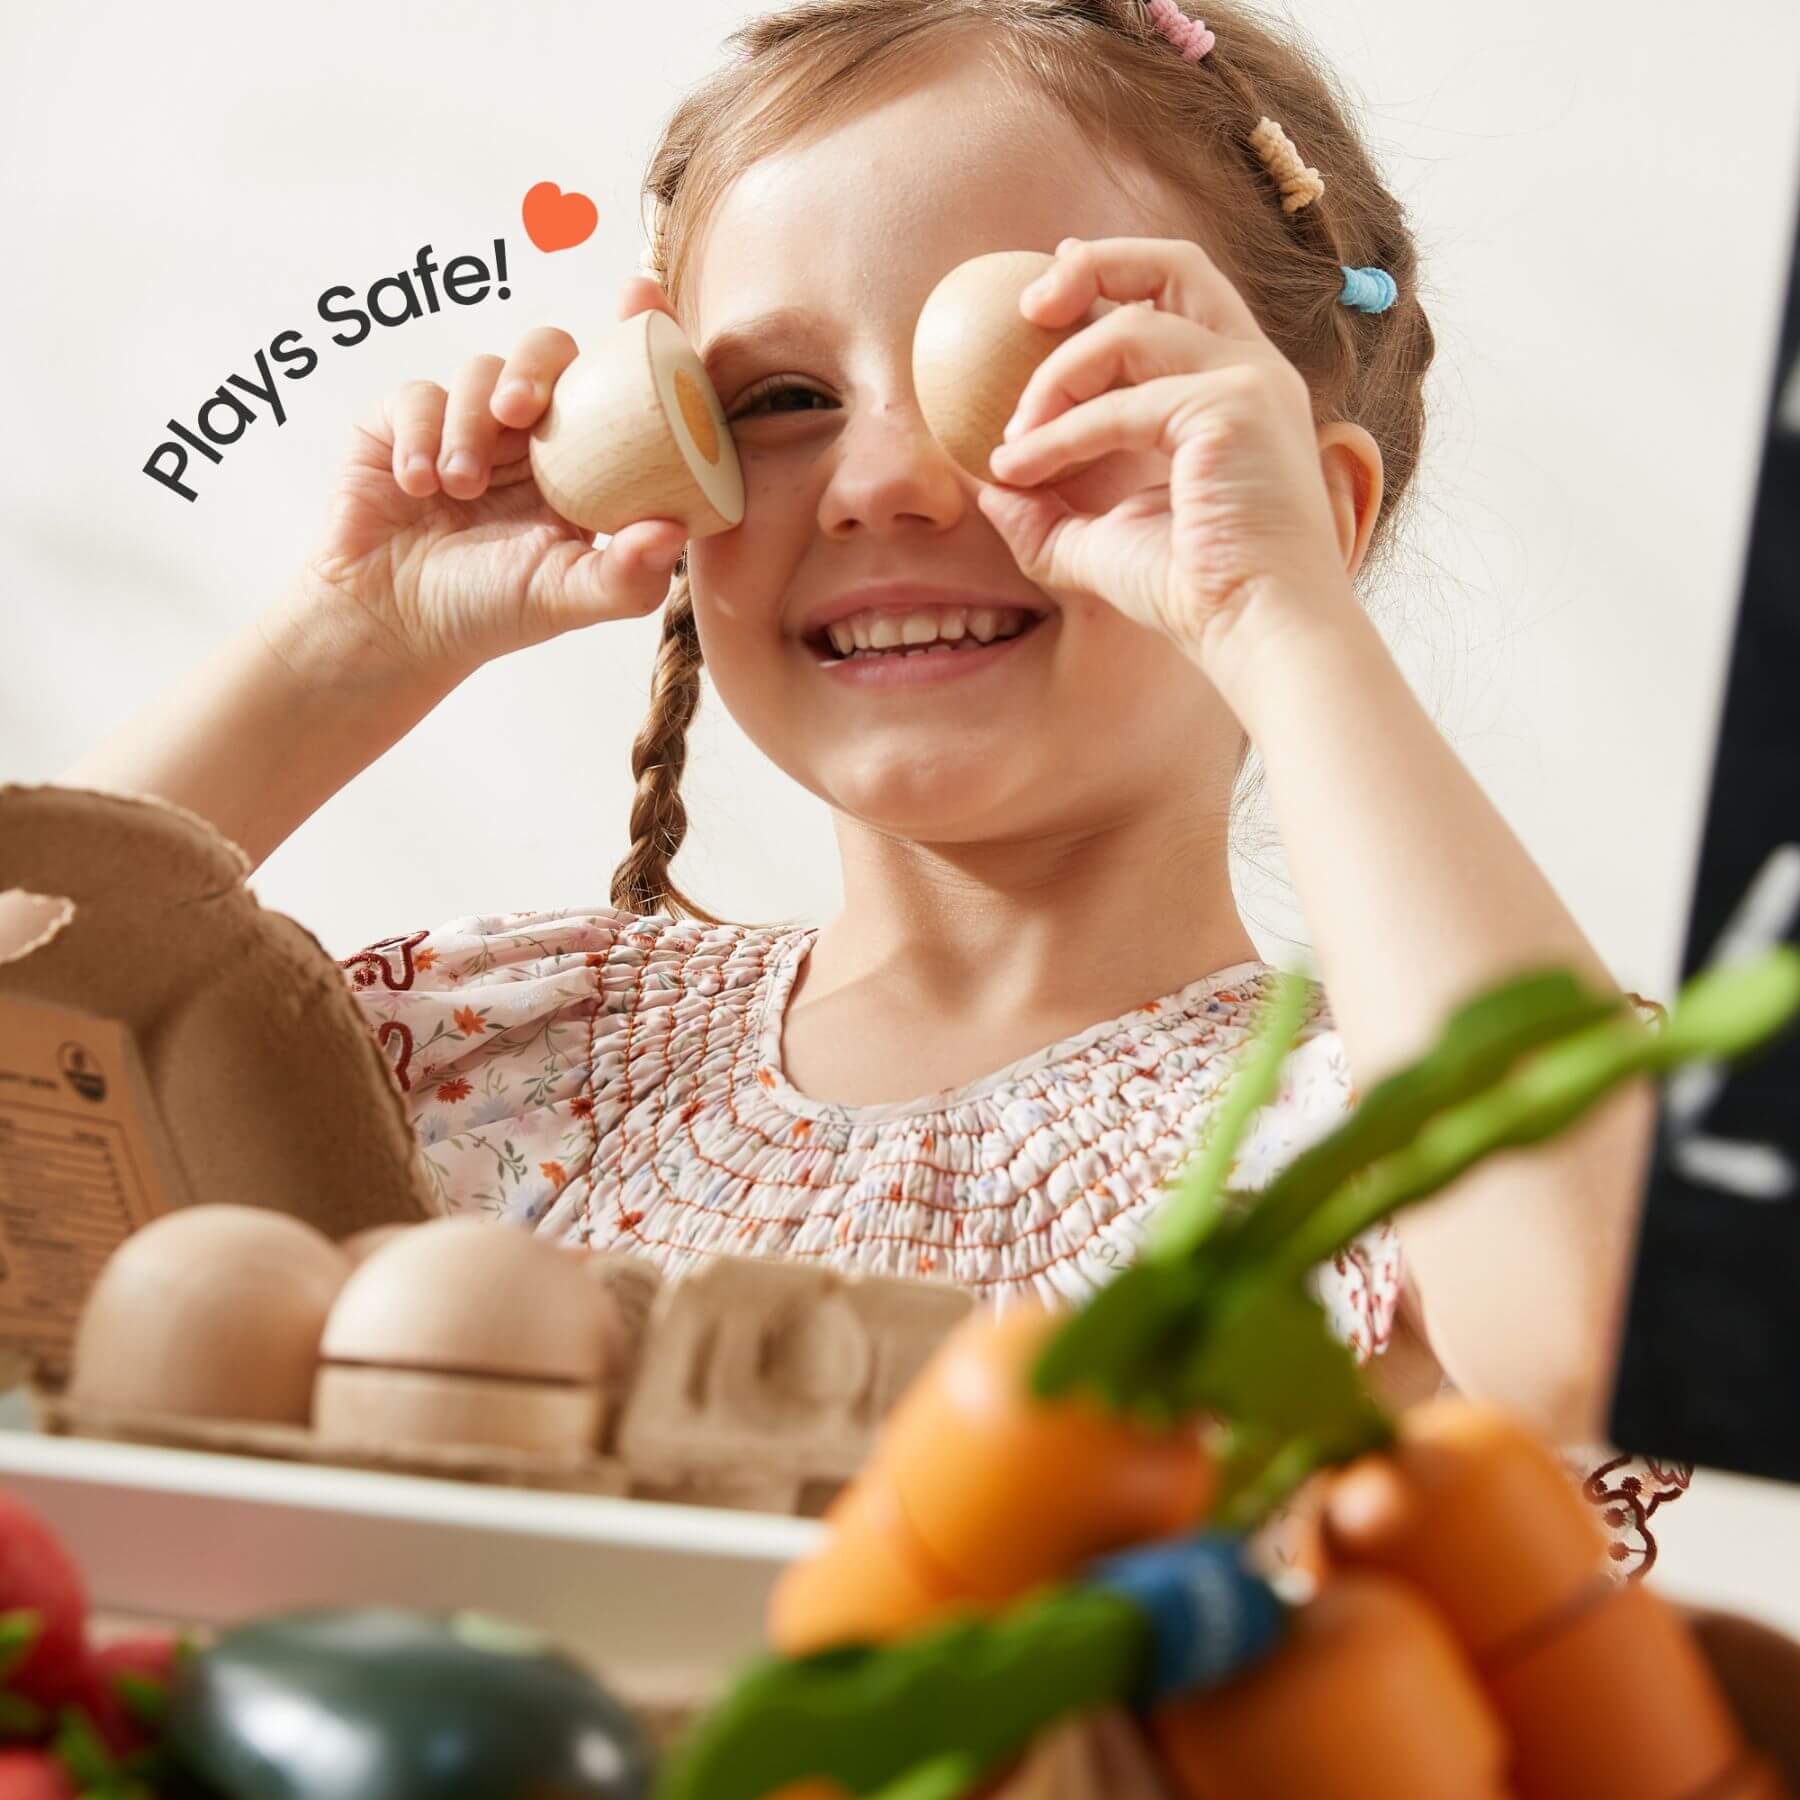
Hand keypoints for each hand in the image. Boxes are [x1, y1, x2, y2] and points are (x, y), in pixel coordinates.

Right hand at [295, 277, 691, 687]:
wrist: (393, 625)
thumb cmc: (489, 612)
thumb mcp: (566, 599)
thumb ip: (626, 575)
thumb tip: (677, 533)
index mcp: (586, 465)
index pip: (623, 385)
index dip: (639, 333)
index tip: (642, 295)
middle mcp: (533, 436)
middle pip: (551, 353)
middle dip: (535, 369)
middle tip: (519, 414)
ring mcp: (469, 423)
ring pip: (481, 373)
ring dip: (469, 427)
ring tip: (457, 489)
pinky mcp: (405, 423)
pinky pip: (419, 396)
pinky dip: (420, 437)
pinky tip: (418, 485)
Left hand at [976, 235, 1374, 676]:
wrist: (1259, 629)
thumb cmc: (1198, 594)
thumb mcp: (1104, 543)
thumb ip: (1047, 514)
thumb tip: (988, 490)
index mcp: (1235, 388)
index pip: (1177, 297)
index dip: (1113, 275)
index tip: (1048, 298)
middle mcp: (1251, 369)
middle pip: (1174, 264)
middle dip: (1092, 266)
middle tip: (1024, 308)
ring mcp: (1247, 381)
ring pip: (1129, 330)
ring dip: (1053, 377)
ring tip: (1011, 440)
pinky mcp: (1232, 407)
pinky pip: (1119, 404)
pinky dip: (1059, 433)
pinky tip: (1021, 466)